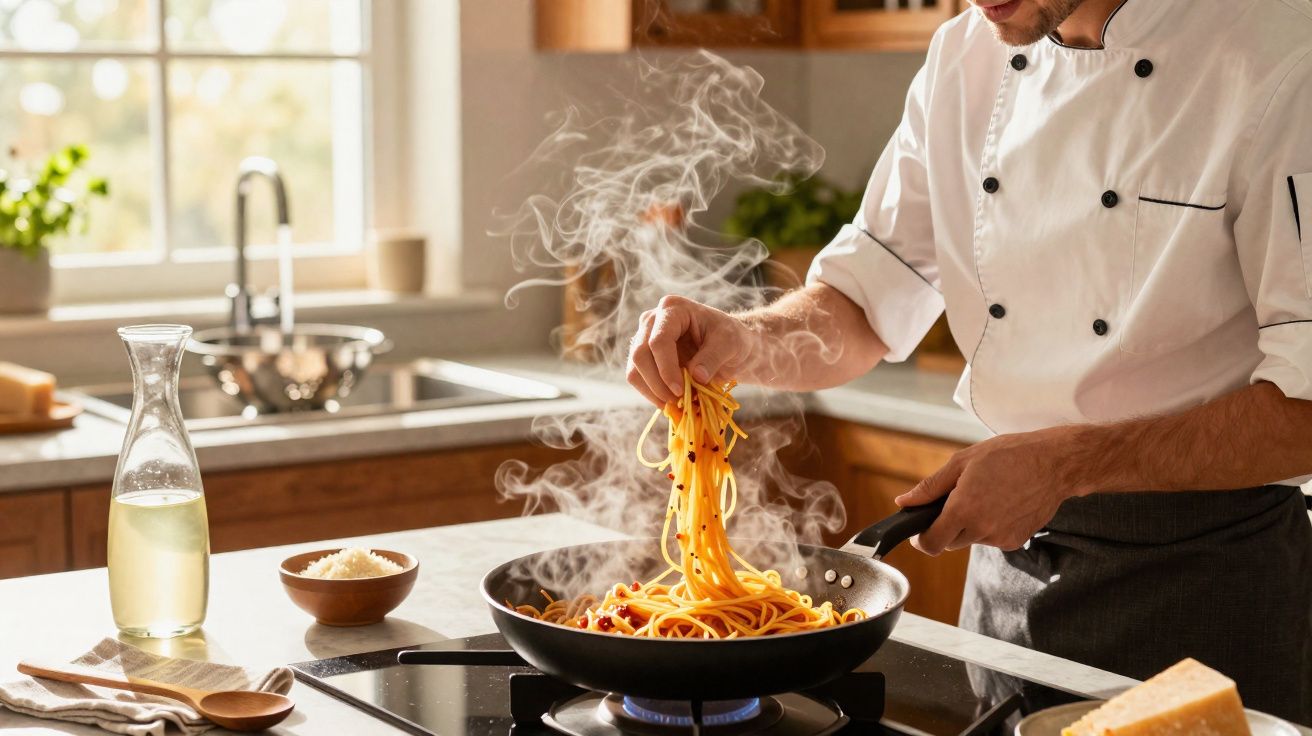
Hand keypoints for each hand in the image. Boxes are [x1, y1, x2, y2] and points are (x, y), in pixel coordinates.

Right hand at [626, 295, 755, 405]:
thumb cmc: (731, 338)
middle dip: (657, 383)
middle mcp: (652, 320)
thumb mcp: (731, 343)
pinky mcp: (644, 358)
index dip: (666, 369)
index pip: (659, 340)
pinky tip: (670, 402)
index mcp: (673, 309)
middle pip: (640, 355)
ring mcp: (644, 338)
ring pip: (634, 370)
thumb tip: (696, 376)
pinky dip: (652, 395)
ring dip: (653, 392)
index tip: (680, 391)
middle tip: (678, 401)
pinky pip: (638, 379)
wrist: (729, 346)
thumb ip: (713, 357)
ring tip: (677, 404)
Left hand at [894, 426, 1090, 555]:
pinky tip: (1002, 503)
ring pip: (971, 539)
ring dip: (970, 524)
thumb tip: (904, 502)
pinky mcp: (1016, 541)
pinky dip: (990, 525)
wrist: (1055, 463)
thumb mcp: (962, 462)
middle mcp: (982, 529)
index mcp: (963, 510)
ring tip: (986, 495)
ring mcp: (1001, 538)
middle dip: (947, 526)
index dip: (921, 539)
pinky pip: (992, 538)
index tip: (919, 531)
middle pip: (950, 542)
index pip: (931, 543)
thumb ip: (930, 487)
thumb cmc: (1008, 455)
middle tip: (958, 500)